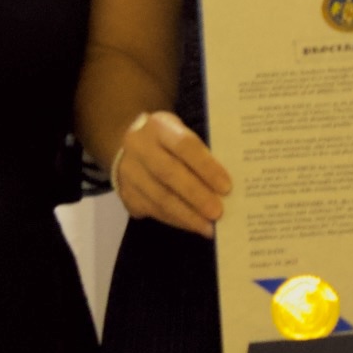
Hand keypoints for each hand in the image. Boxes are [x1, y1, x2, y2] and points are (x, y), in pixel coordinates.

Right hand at [111, 111, 230, 237]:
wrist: (129, 146)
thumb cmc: (168, 141)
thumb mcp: (181, 134)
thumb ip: (200, 153)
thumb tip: (225, 185)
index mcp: (159, 126)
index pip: (184, 145)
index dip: (206, 166)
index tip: (226, 186)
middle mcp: (139, 146)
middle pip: (169, 173)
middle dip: (196, 195)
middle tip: (218, 212)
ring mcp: (129, 172)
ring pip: (159, 197)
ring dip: (187, 215)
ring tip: (209, 227)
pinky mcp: (126, 194)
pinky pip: (153, 211)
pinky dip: (176, 221)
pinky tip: (193, 226)